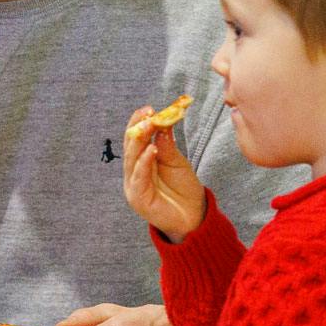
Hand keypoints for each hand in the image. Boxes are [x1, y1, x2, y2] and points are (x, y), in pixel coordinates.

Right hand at [122, 108, 206, 242]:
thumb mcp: (177, 162)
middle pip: (130, 146)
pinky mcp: (138, 198)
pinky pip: (138, 177)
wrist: (194, 217)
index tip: (149, 109)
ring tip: (150, 125)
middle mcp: (134, 173)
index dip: (139, 123)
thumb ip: (167, 146)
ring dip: (140, 141)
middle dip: (138, 128)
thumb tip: (161, 125)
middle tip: (148, 113)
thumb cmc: (184, 190)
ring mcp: (133, 185)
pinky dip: (144, 163)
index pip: (135, 139)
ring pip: (132, 159)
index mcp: (141, 163)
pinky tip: (151, 150)